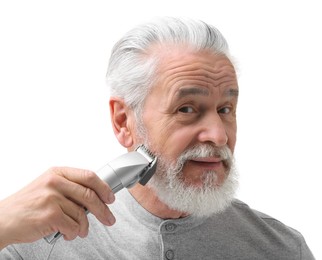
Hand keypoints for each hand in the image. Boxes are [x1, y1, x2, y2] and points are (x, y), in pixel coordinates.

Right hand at [0, 167, 114, 248]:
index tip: (110, 197)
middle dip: (103, 210)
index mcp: (57, 173)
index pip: (89, 176)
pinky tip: (67, 233)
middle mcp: (55, 182)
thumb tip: (95, 198)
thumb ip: (69, 188)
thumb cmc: (27, 205)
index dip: (103, 188)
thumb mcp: (48, 187)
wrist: (3, 219)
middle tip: (108, 218)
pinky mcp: (50, 215)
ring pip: (82, 214)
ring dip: (84, 227)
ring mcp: (52, 198)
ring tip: (80, 231)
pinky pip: (73, 226)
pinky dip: (74, 233)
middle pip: (90, 195)